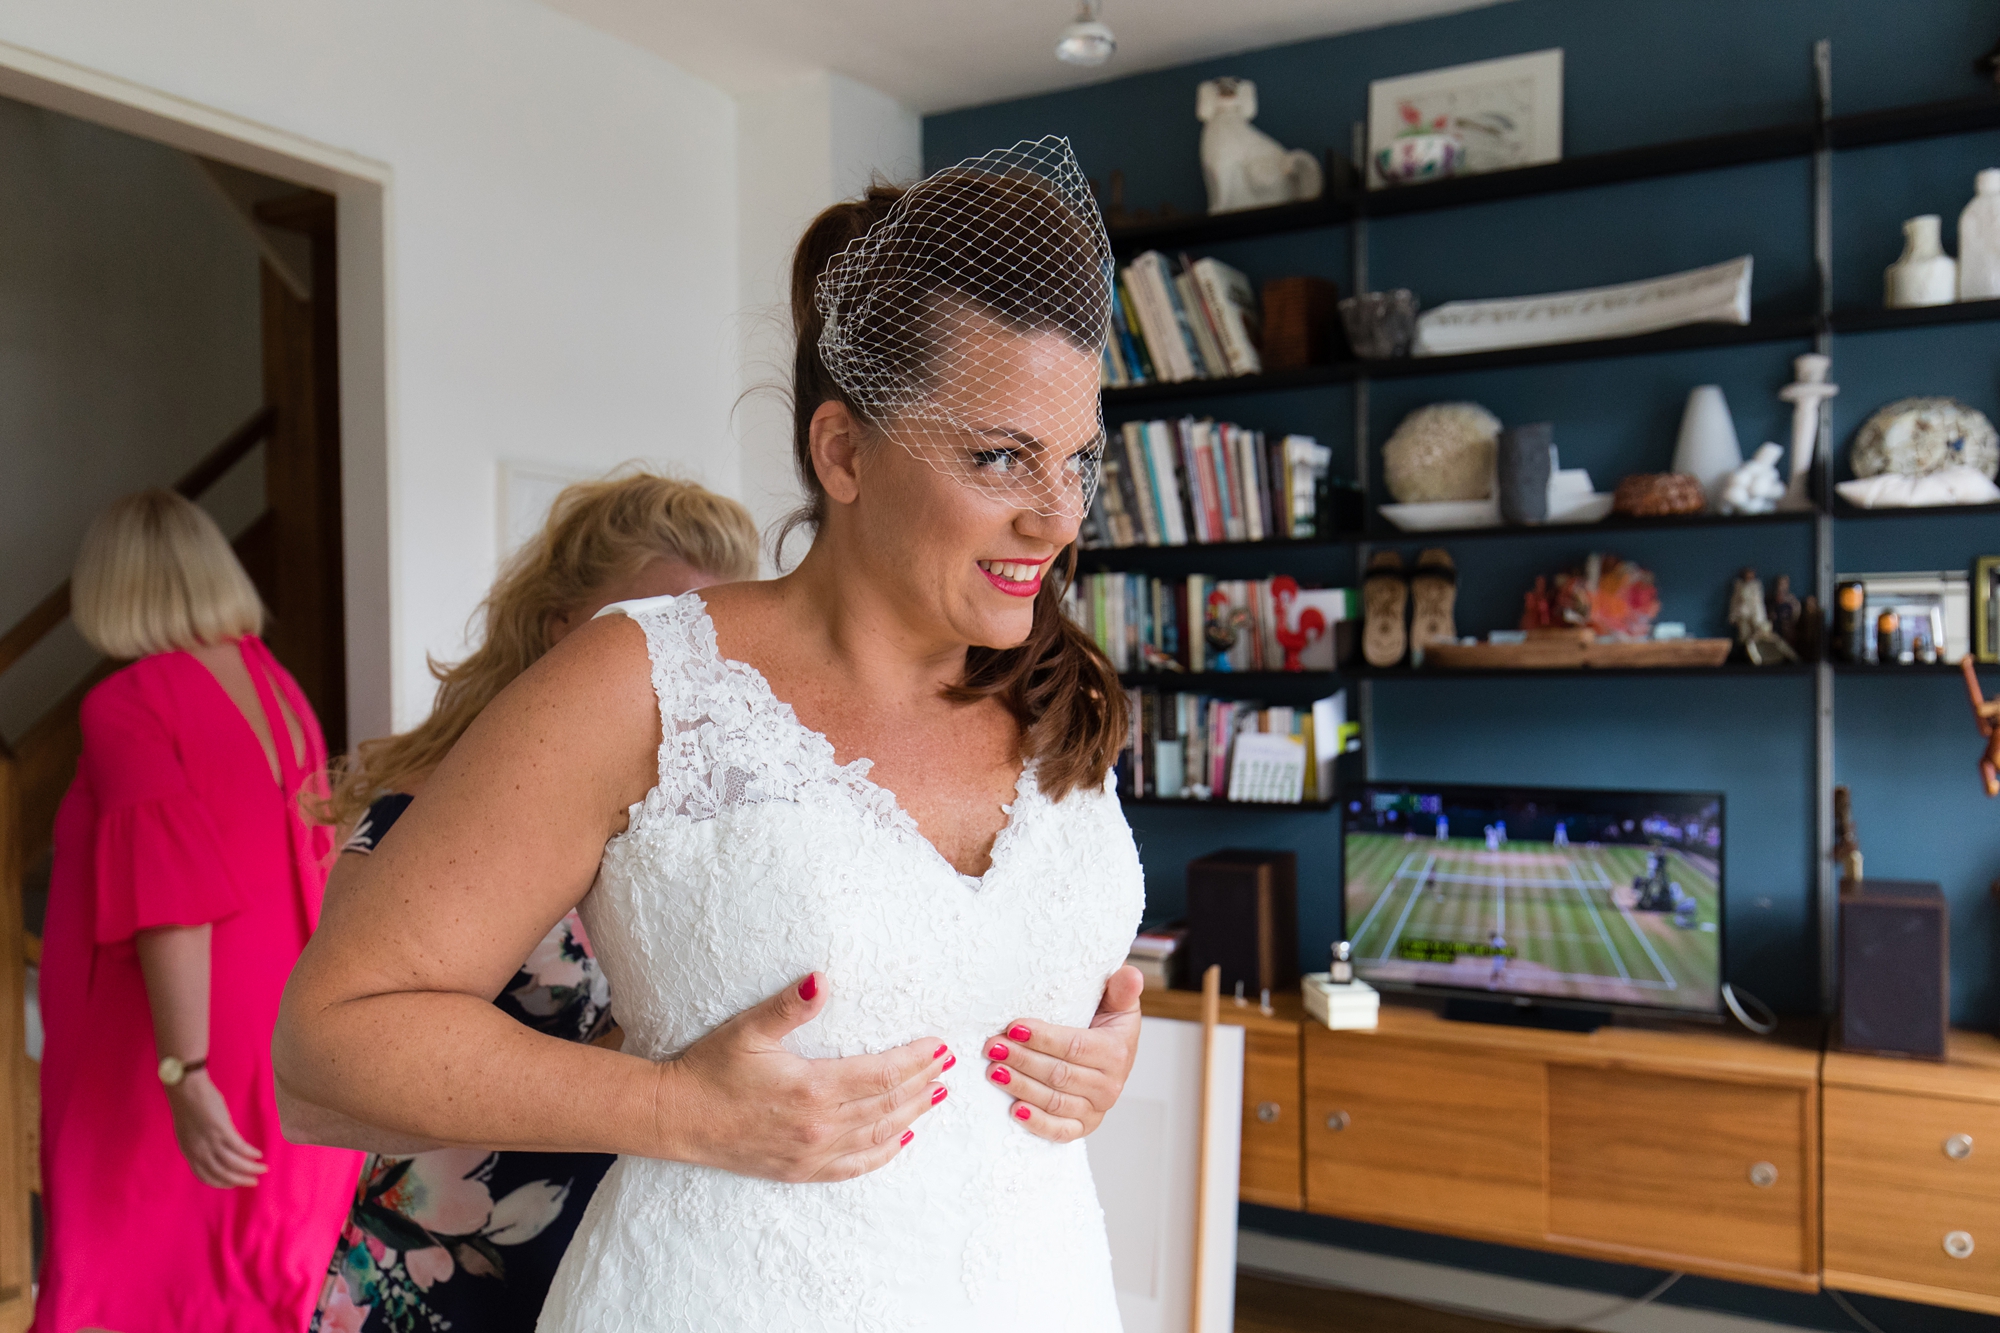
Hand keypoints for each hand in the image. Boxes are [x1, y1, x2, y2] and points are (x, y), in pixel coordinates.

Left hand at [166, 1070, 267, 1187]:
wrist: (186, 1090)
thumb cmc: (187, 1106)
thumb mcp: (188, 1133)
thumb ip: (199, 1145)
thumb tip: (213, 1152)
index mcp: (189, 1153)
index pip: (206, 1176)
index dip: (222, 1183)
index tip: (235, 1183)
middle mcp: (199, 1152)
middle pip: (222, 1173)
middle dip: (240, 1180)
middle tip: (254, 1182)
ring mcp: (211, 1142)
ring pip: (233, 1164)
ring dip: (250, 1169)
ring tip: (263, 1169)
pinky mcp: (222, 1131)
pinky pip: (239, 1148)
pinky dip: (250, 1153)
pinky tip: (259, 1154)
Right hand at [659, 973, 950, 1182]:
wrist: (676, 1118)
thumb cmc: (710, 1067)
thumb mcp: (748, 1030)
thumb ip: (789, 1006)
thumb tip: (821, 979)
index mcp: (812, 1088)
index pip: (882, 1075)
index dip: (915, 1060)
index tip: (938, 1046)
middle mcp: (818, 1126)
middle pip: (888, 1105)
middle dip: (923, 1082)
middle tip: (947, 1065)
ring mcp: (811, 1153)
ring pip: (878, 1136)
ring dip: (911, 1114)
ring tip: (936, 1095)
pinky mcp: (800, 1171)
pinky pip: (854, 1166)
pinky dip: (883, 1153)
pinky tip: (901, 1140)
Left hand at [983, 965, 1142, 1142]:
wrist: (1114, 1055)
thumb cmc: (1107, 1024)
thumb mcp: (1117, 1002)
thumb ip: (1121, 988)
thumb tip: (1131, 975)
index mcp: (1117, 1052)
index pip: (1075, 1046)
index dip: (1043, 1038)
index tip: (1014, 1027)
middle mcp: (1110, 1085)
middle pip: (1059, 1074)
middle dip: (1023, 1060)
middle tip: (993, 1047)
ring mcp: (1096, 1109)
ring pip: (1054, 1101)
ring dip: (1021, 1086)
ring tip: (994, 1071)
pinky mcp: (1083, 1126)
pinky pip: (1060, 1131)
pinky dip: (1037, 1122)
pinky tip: (1014, 1109)